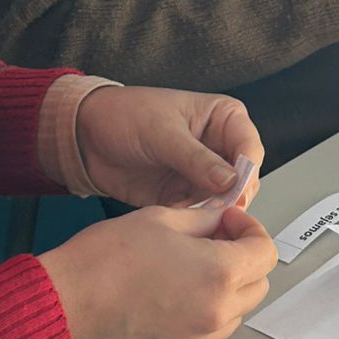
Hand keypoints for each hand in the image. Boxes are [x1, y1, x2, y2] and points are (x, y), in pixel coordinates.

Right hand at [39, 204, 276, 338]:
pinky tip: (166, 297)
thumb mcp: (161, 218)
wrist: (64, 304)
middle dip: (242, 261)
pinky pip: (201, 336)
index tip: (228, 223)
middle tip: (212, 243)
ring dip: (223, 291)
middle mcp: (215, 314)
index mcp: (219, 274)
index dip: (250, 231)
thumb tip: (221, 221)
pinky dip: (196, 316)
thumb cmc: (106, 258)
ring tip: (186, 271)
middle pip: (257, 287)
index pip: (266, 253)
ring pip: (232, 315)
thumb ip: (203, 219)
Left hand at [74, 86, 262, 208]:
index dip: (246, 172)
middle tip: (215, 211)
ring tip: (194, 218)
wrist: (88, 137)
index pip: (250, 148)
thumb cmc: (126, 116)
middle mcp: (219, 147)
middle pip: (243, 180)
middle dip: (231, 198)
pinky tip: (180, 223)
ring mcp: (203, 174)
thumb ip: (197, 158)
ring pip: (225, 202)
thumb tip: (230, 180)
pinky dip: (193, 222)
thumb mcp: (163, 132)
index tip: (235, 192)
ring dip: (212, 213)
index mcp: (224, 119)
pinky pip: (200, 214)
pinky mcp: (185, 195)